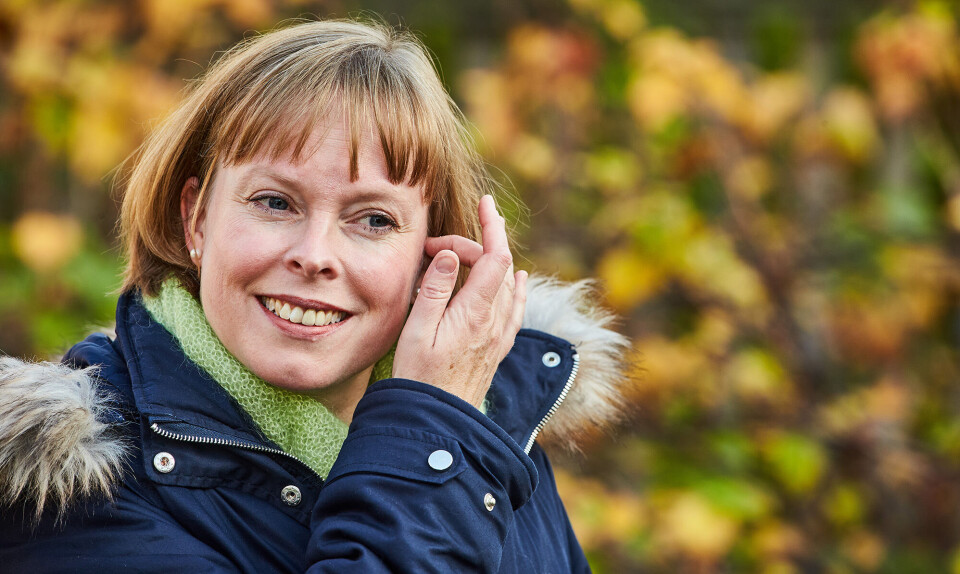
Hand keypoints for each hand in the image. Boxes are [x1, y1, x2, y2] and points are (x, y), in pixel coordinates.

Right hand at [392, 195, 527, 407]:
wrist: (438, 422)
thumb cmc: (419, 378)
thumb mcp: (417, 331)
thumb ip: (434, 289)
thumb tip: (448, 254)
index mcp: (476, 313)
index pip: (494, 257)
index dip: (491, 227)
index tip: (482, 205)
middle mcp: (495, 322)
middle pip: (502, 266)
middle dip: (484, 239)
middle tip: (446, 238)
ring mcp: (500, 335)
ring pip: (509, 284)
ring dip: (497, 258)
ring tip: (485, 238)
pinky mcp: (498, 348)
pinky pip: (515, 308)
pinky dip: (515, 286)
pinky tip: (517, 279)